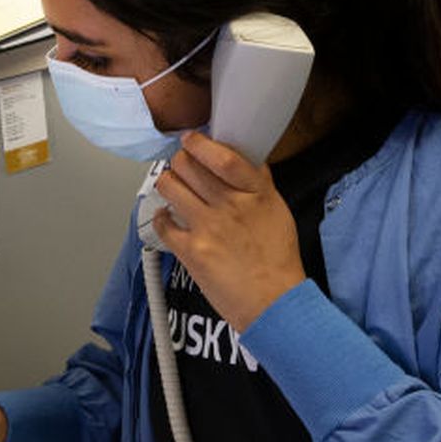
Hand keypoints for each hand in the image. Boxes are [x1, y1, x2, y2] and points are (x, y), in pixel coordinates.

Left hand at [151, 132, 304, 331]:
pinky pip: (163, 223)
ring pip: (171, 187)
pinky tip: (169, 217)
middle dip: (179, 161)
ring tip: (172, 187)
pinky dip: (162, 217)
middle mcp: (231, 206)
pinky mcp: (191, 251)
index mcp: (256, 194)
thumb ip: (260, 184)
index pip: (223, 157)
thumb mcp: (278, 212)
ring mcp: (209, 228)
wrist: (273, 302)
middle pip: (189, 167)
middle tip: (180, 165)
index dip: (200, 144)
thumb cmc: (277, 260)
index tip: (191, 140)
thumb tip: (246, 159)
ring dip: (167, 183)